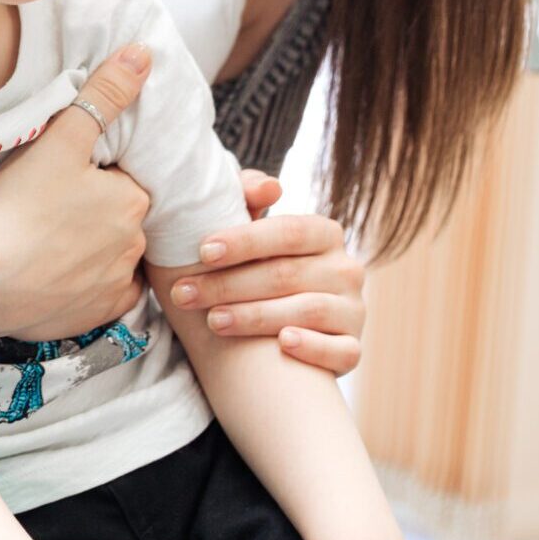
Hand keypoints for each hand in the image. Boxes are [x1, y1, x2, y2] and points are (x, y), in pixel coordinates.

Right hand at [0, 44, 155, 340]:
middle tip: (50, 208)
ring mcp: (117, 283)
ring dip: (92, 248)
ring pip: (113, 255)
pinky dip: (88, 284)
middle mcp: (136, 243)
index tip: (62, 179)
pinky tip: (60, 273)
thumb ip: (103, 96)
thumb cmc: (18, 205)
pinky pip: (103, 294)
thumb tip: (143, 53)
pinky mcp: (97, 315)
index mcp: (133, 198)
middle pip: (119, 217)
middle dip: (95, 211)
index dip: (92, 176)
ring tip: (49, 240)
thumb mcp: (60, 140)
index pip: (121, 179)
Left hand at [159, 169, 367, 374]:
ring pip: (309, 310)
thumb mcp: (252, 235)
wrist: (279, 333)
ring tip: (213, 321)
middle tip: (184, 293)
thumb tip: (269, 188)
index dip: (245, 241)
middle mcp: (346, 269)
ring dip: (256, 316)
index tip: (202, 252)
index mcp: (325, 234)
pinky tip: (283, 343)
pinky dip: (313, 347)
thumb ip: (251, 199)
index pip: (288, 231)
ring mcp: (353, 310)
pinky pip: (341, 351)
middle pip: (287, 274)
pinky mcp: (353, 348)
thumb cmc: (258, 270)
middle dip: (229, 284)